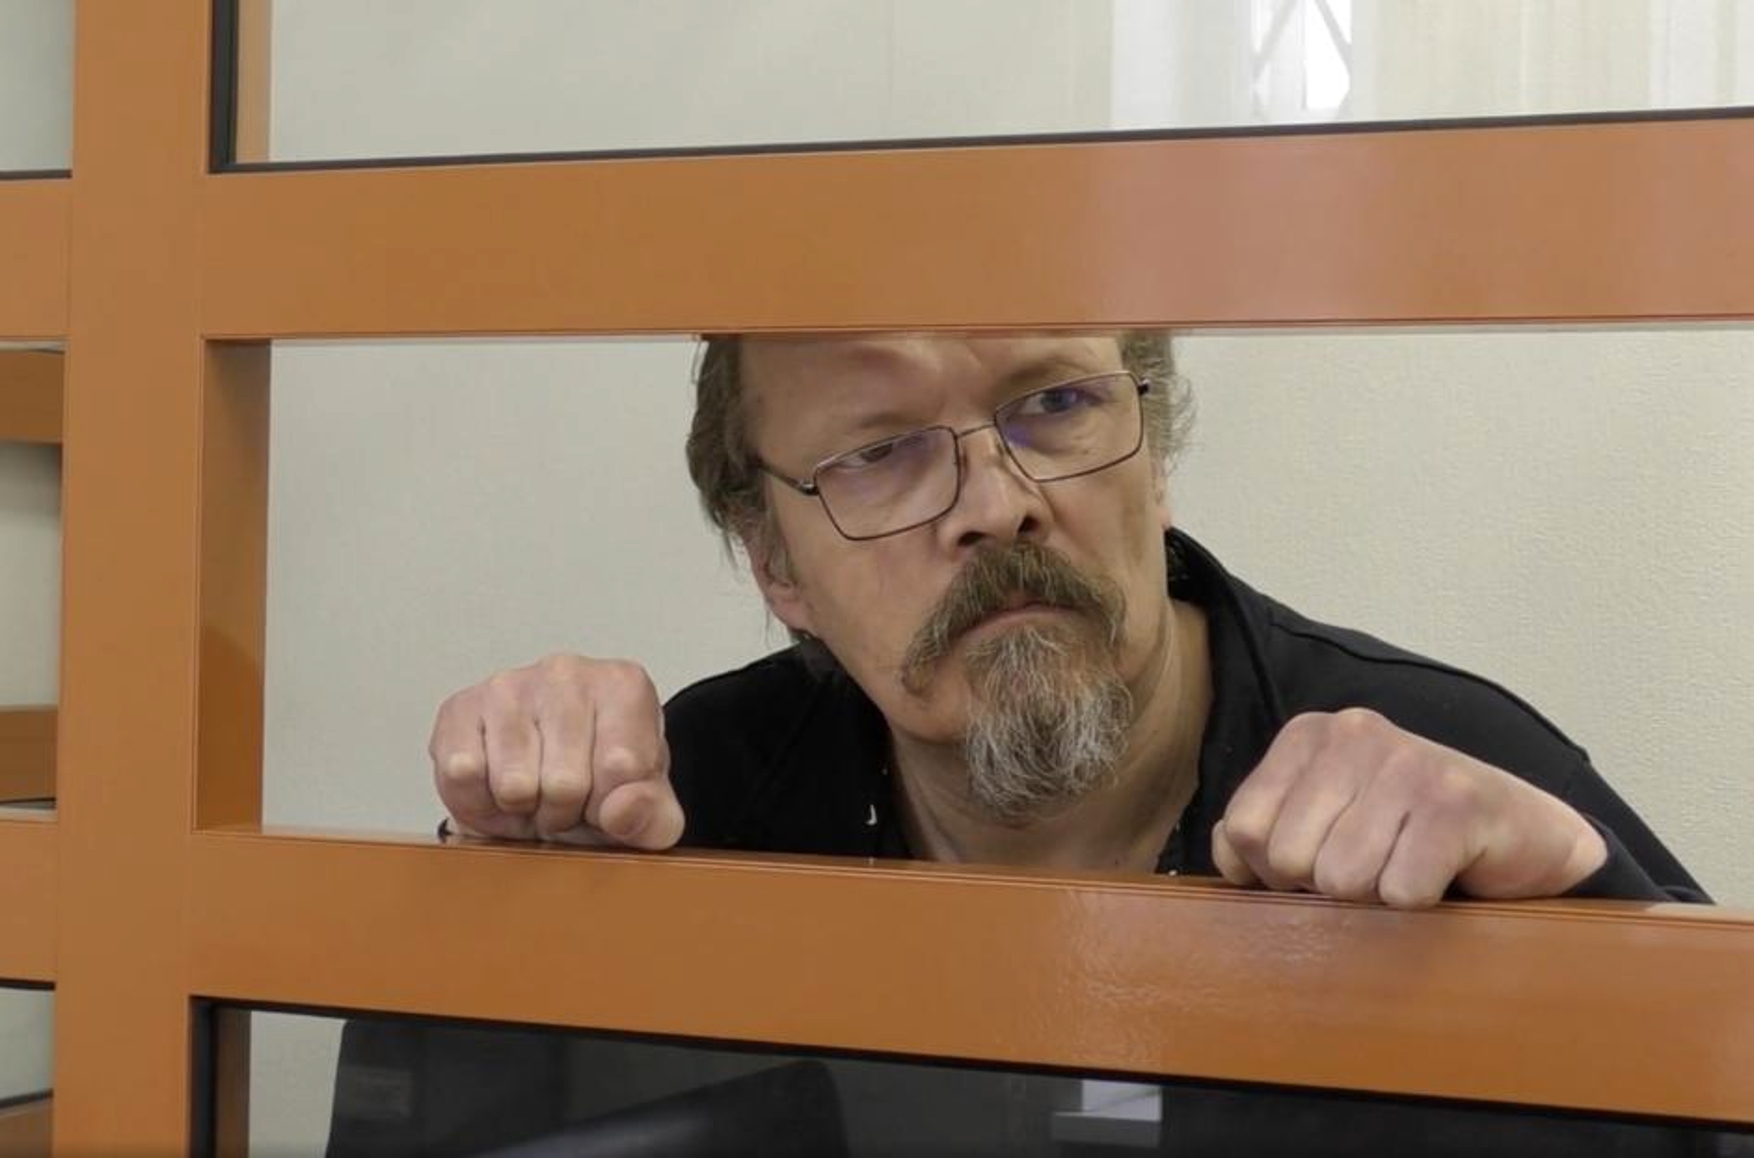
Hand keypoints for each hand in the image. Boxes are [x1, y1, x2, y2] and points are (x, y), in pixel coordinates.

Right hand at [429, 654, 683, 849]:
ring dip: (522, 808)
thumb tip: (623, 808)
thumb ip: (652, 817)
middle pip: (564, 784)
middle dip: (564, 812)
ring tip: (534, 791)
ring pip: (513, 785)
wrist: (548, 779)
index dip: (610, 805)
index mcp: (624, 686)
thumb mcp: (648, 812)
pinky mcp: (459, 708)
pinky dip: (479, 800)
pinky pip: (463, 776)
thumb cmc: (602, 783)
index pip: (623, 768)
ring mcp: (509, 685)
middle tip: (565, 800)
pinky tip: (497, 784)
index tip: (606, 795)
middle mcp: (567, 672)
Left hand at [1211, 708, 1606, 908]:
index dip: (1273, 871)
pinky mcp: (1458, 802)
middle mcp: (1354, 734)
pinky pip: (1401, 890)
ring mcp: (1408, 761)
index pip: (1243, 828)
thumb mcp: (1321, 824)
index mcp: (1308, 736)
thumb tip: (1230, 853)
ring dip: (1375, 896)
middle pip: (1289, 858)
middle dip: (1325, 886)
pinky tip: (1440, 874)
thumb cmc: (1406, 835)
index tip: (1322, 859)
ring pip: (1342, 879)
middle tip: (1373, 867)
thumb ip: (1260, 835)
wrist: (1522, 835)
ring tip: (1406, 866)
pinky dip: (1419, 902)